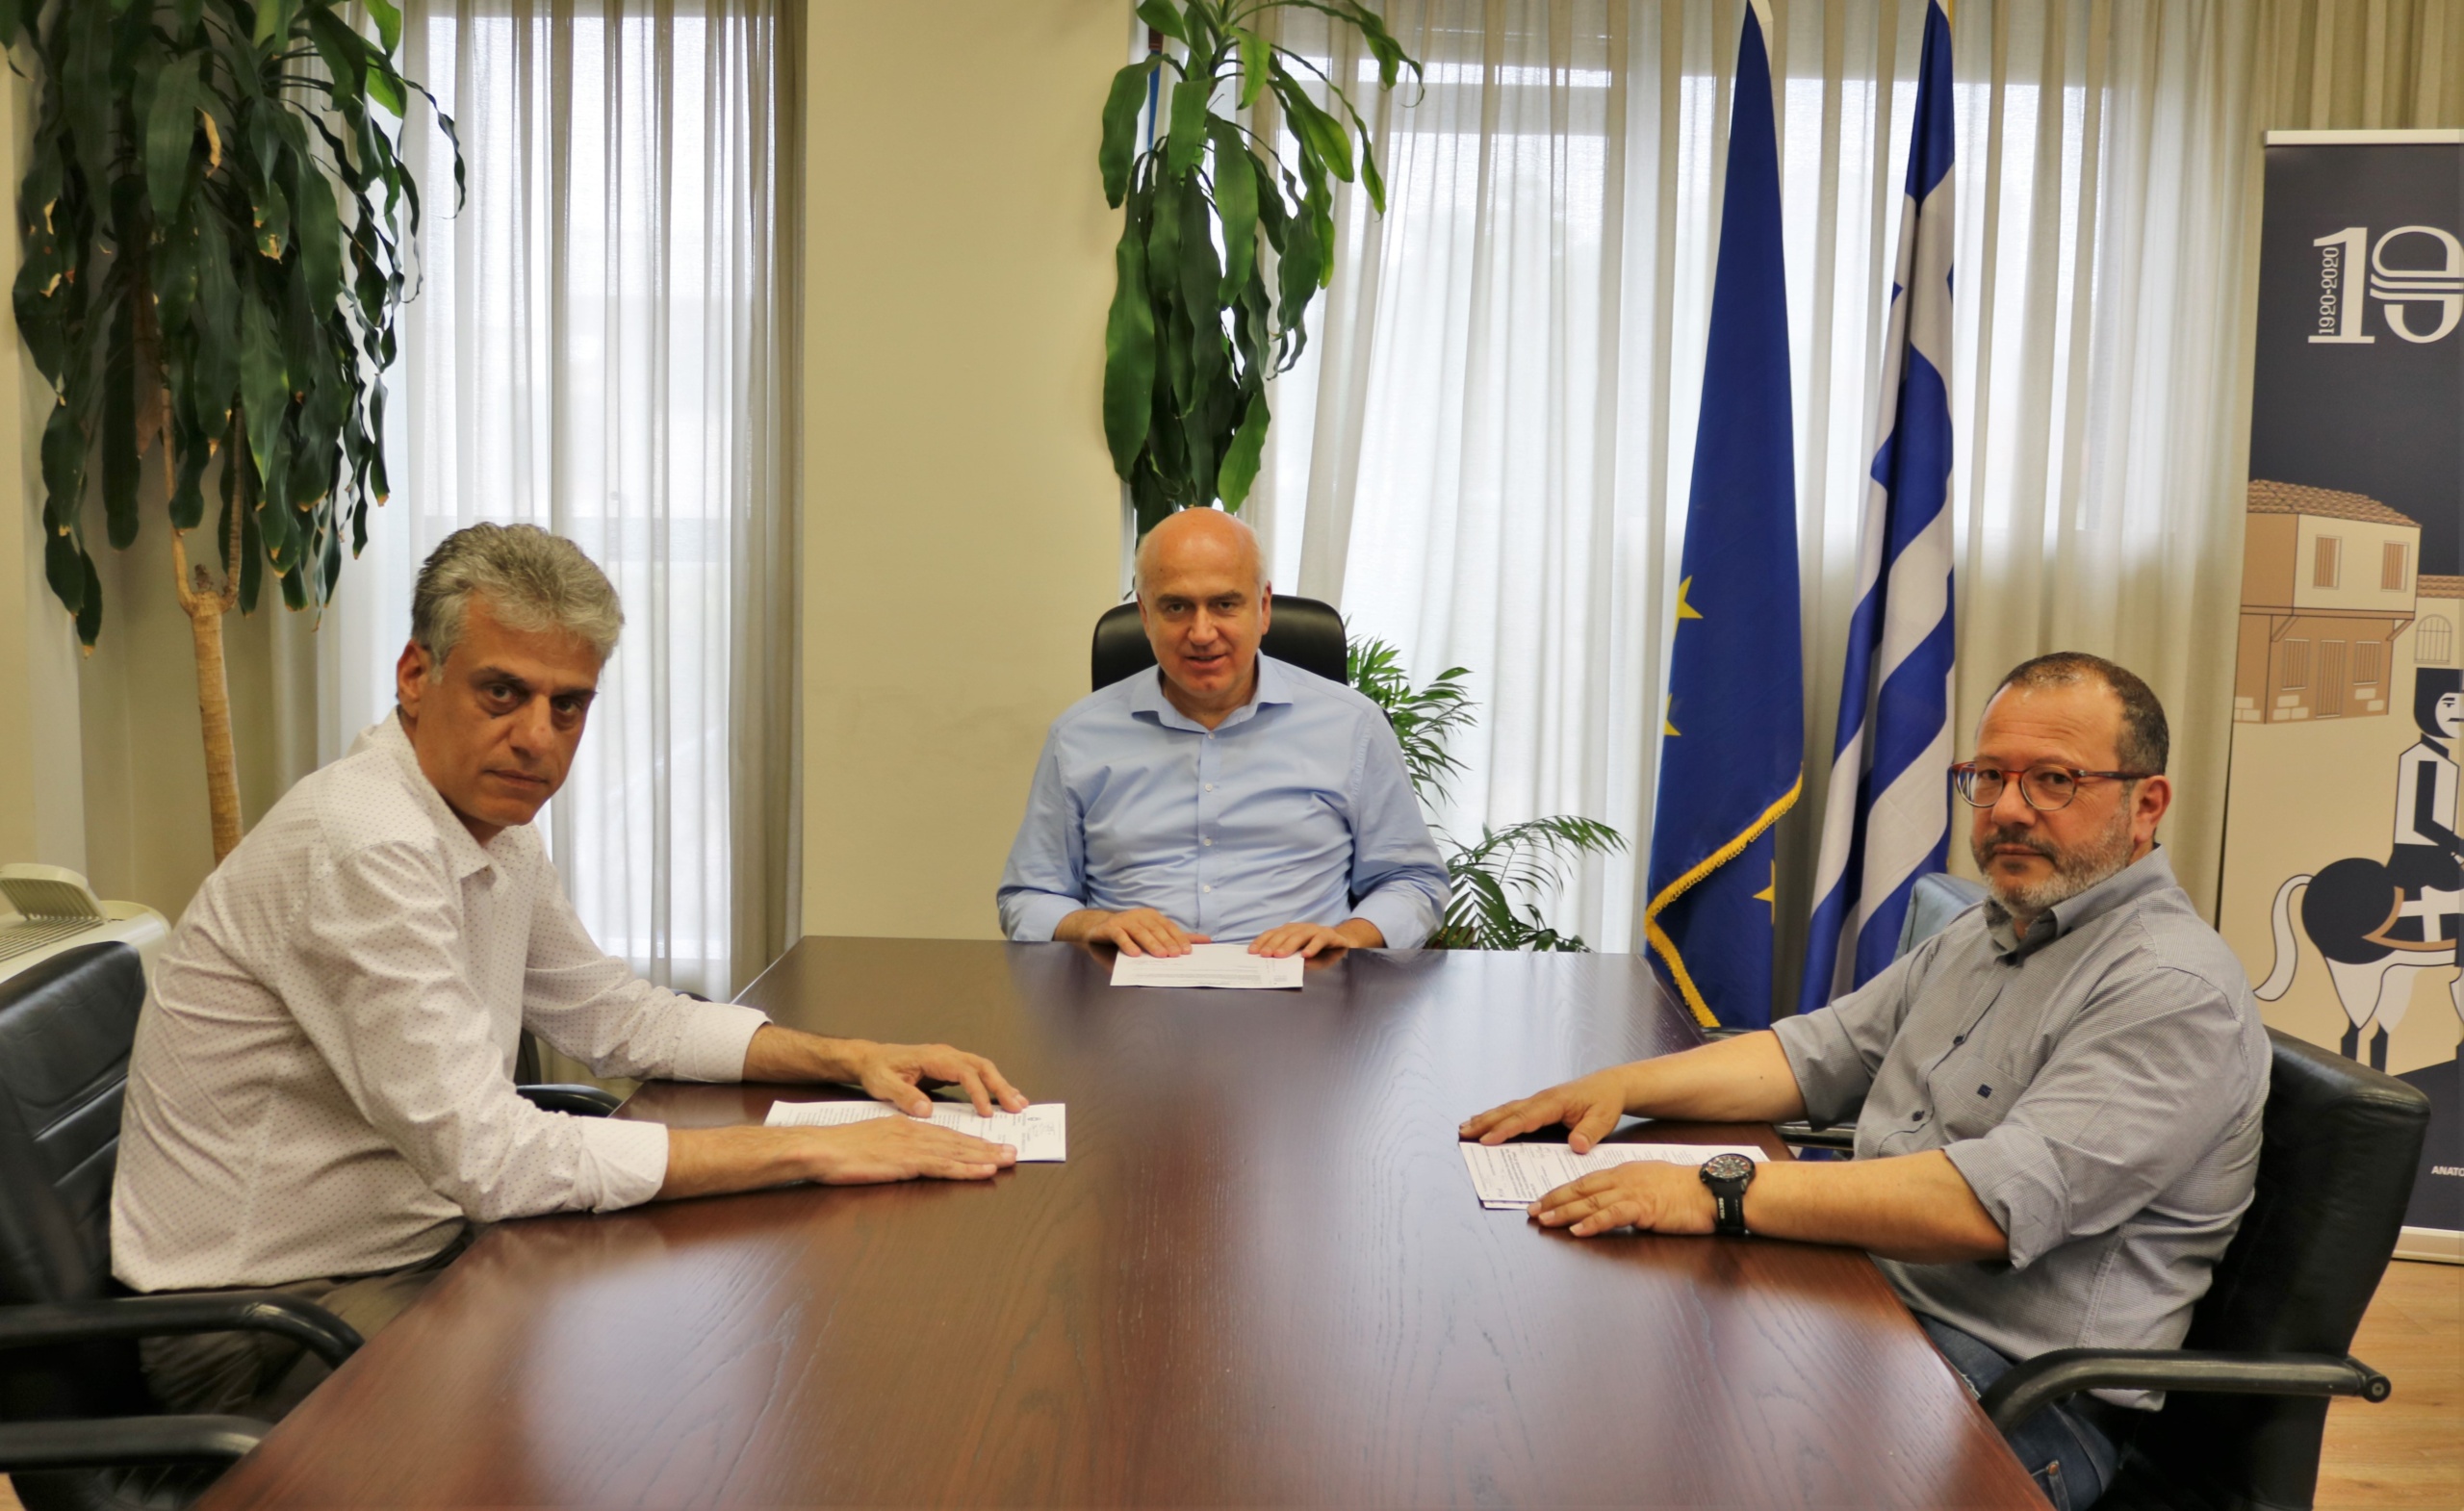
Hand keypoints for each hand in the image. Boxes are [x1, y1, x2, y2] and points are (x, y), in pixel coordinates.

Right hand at [802, 1116, 1018, 1184]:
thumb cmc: (840, 1149)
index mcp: (906, 1126)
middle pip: (958, 1140)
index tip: (990, 1145)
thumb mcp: (873, 1141)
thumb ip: (895, 1146)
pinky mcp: (907, 1161)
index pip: (945, 1133)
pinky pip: (944, 1166)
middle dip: (986, 1147)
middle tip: (1011, 1151)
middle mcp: (914, 1132)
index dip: (970, 1140)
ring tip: (1007, 1159)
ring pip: (957, 1151)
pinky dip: (967, 1168)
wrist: (822, 1148)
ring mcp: (912, 1146)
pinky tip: (984, 1171)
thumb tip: (909, 1155)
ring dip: (985, 1156)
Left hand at [847, 1040, 1027, 1116]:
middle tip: (1017, 1107)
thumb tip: (926, 1111)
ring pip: (984, 1068)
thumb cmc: (877, 1070)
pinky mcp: (951, 1068)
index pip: (964, 1072)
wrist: (870, 1059)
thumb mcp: (883, 1084)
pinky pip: (977, 1074)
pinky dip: (993, 1086)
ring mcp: (950, 1060)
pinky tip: (1004, 1098)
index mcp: (933, 1058)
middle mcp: (946, 1055)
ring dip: (1002, 1085)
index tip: (986, 1113)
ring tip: (1019, 1103)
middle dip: (1001, 1086)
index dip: (978, 1092)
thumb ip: (904, 1096)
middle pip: (982, 1066)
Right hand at [1088, 908, 1208, 957]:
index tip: (1187, 952)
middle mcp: (1139, 916)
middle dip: (1167, 942)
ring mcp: (1123, 920)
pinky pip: (1119, 935)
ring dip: (1151, 943)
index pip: (1168, 927)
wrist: (1094, 930)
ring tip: (1160, 956)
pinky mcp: (1109, 927)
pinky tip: (1135, 954)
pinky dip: (1128, 944)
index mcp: (1152, 917)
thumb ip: (1175, 939)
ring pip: (1140, 932)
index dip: (1178, 938)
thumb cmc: (1127, 937)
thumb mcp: (1152, 938)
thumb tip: (1206, 941)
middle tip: (1176, 955)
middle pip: (1156, 929)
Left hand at [1249, 918, 1381, 957]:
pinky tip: (1306, 955)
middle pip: (1284, 933)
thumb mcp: (1302, 956)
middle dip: (1274, 944)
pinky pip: (1320, 939)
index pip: (1273, 934)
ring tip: (1281, 955)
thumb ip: (1290, 959)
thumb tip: (1277, 966)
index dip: (1262, 941)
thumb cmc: (1319, 952)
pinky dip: (1313, 947)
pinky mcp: (1330, 935)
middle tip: (1266, 955)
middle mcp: (1301, 928)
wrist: (1344, 943)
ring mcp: (1315, 930)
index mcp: (1291, 931)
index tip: (1252, 952)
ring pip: (1300, 935)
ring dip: (1290, 945)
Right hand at [1457, 1067, 1633, 1151]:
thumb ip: (1589, 1133)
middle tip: (1464, 1133)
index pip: (1525, 1119)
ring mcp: (1539, 1100)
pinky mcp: (1539, 1104)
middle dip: (1485, 1123)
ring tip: (1465, 1127)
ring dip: (1485, 1118)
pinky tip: (1485, 1121)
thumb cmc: (1606, 1101)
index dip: (1505, 1130)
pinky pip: (1513, 1110)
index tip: (1487, 1140)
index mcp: (1555, 1102)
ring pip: (1507, 1109)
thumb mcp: (1603, 1119)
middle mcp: (1542, 1099)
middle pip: (1508, 1111)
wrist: (1610, 1085)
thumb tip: (1576, 1146)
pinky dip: (1496, 1116)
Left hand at [1528, 1159, 1716, 1237]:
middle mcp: (1623, 1179)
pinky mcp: (1645, 1207)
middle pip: (1581, 1190)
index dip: (1560, 1191)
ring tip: (1545, 1221)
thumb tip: (1612, 1205)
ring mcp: (1633, 1192)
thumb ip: (1629, 1192)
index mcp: (1624, 1172)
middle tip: (1531, 1211)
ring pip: (1591, 1202)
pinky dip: (1594, 1224)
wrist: (1711, 1190)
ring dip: (1565, 1212)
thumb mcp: (1651, 1185)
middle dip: (1554, 1201)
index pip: (1585, 1182)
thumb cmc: (1686, 1190)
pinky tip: (1578, 1231)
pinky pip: (1613, 1215)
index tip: (1541, 1200)